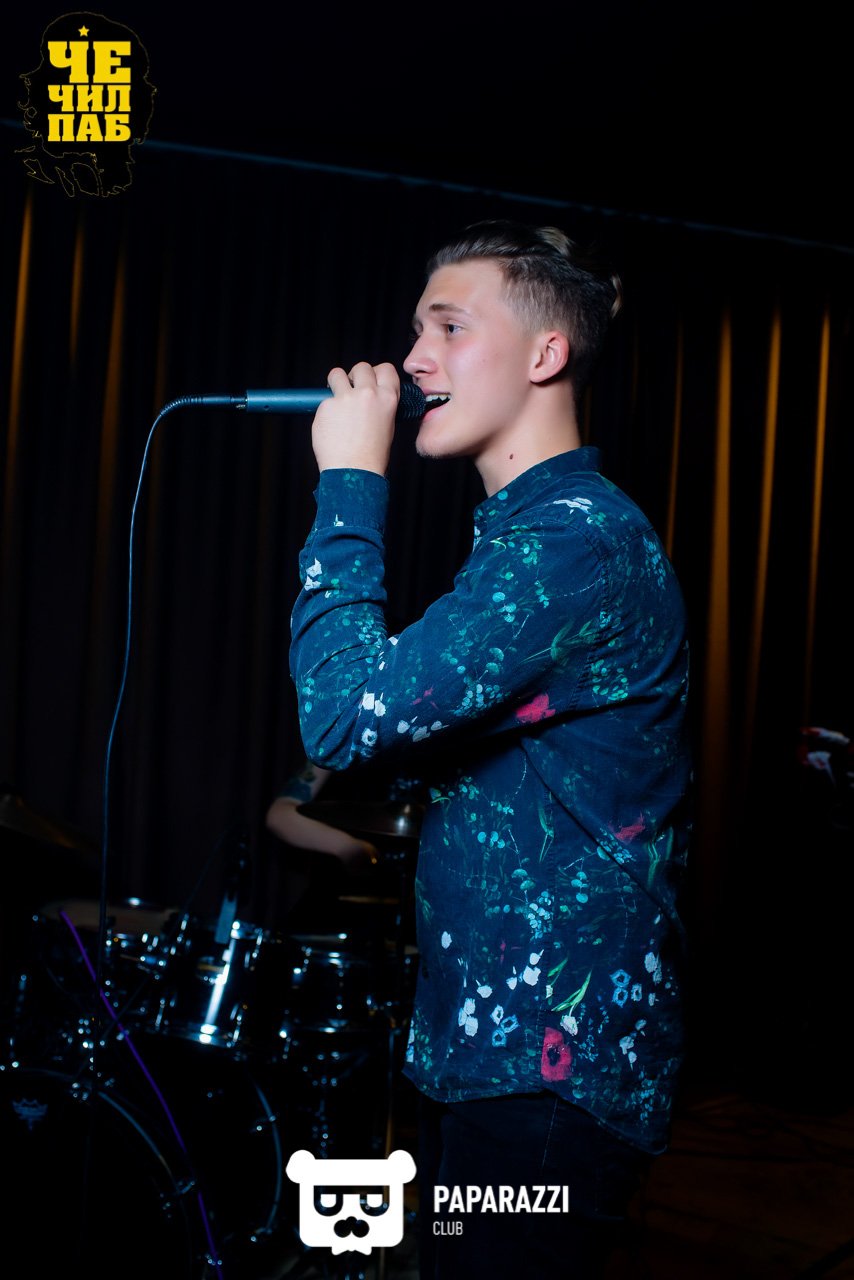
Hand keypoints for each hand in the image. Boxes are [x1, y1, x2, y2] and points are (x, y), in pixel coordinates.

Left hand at [311, 361, 399, 475]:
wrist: (354, 472)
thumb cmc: (371, 455)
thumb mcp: (387, 425)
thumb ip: (380, 404)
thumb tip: (369, 394)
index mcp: (387, 398)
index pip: (385, 368)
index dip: (376, 373)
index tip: (369, 380)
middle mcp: (368, 394)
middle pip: (361, 367)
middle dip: (355, 376)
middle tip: (351, 391)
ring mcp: (345, 398)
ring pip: (336, 374)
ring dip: (335, 383)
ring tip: (337, 402)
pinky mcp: (326, 406)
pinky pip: (324, 400)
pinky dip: (326, 410)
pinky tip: (331, 427)